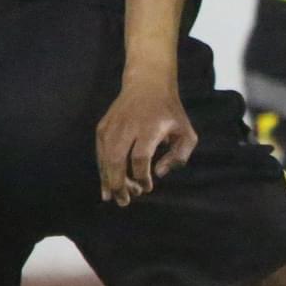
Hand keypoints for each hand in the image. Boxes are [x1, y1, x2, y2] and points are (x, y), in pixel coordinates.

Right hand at [96, 79, 196, 204]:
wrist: (147, 83)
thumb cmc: (169, 111)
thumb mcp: (185, 131)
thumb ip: (179, 155)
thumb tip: (159, 173)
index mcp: (149, 128)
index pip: (140, 157)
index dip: (141, 177)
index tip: (146, 188)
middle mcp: (127, 127)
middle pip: (117, 159)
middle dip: (119, 184)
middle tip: (125, 201)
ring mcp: (112, 126)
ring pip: (105, 158)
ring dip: (108, 180)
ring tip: (113, 197)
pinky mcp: (102, 126)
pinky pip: (100, 153)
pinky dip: (102, 169)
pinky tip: (106, 184)